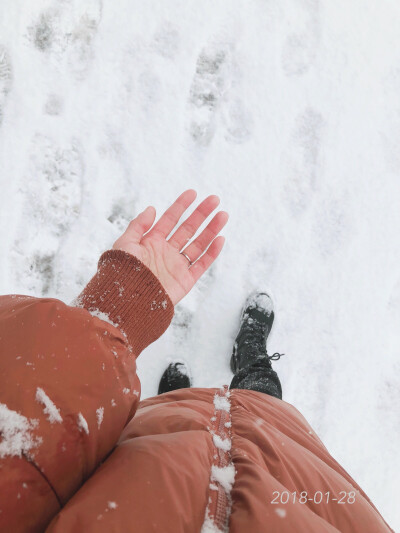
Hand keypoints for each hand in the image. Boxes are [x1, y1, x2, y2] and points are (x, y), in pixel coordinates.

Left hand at [112, 189, 228, 304]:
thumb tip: (152, 208)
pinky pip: (202, 264)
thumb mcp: (125, 244)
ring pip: (199, 244)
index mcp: (152, 242)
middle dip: (201, 214)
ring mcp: (177, 266)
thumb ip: (138, 226)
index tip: (193, 193)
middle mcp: (166, 252)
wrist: (128, 301)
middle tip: (214, 200)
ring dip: (211, 230)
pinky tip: (220, 239)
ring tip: (223, 215)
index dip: (181, 206)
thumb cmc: (122, 273)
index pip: (170, 220)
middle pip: (188, 229)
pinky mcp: (185, 280)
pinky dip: (212, 252)